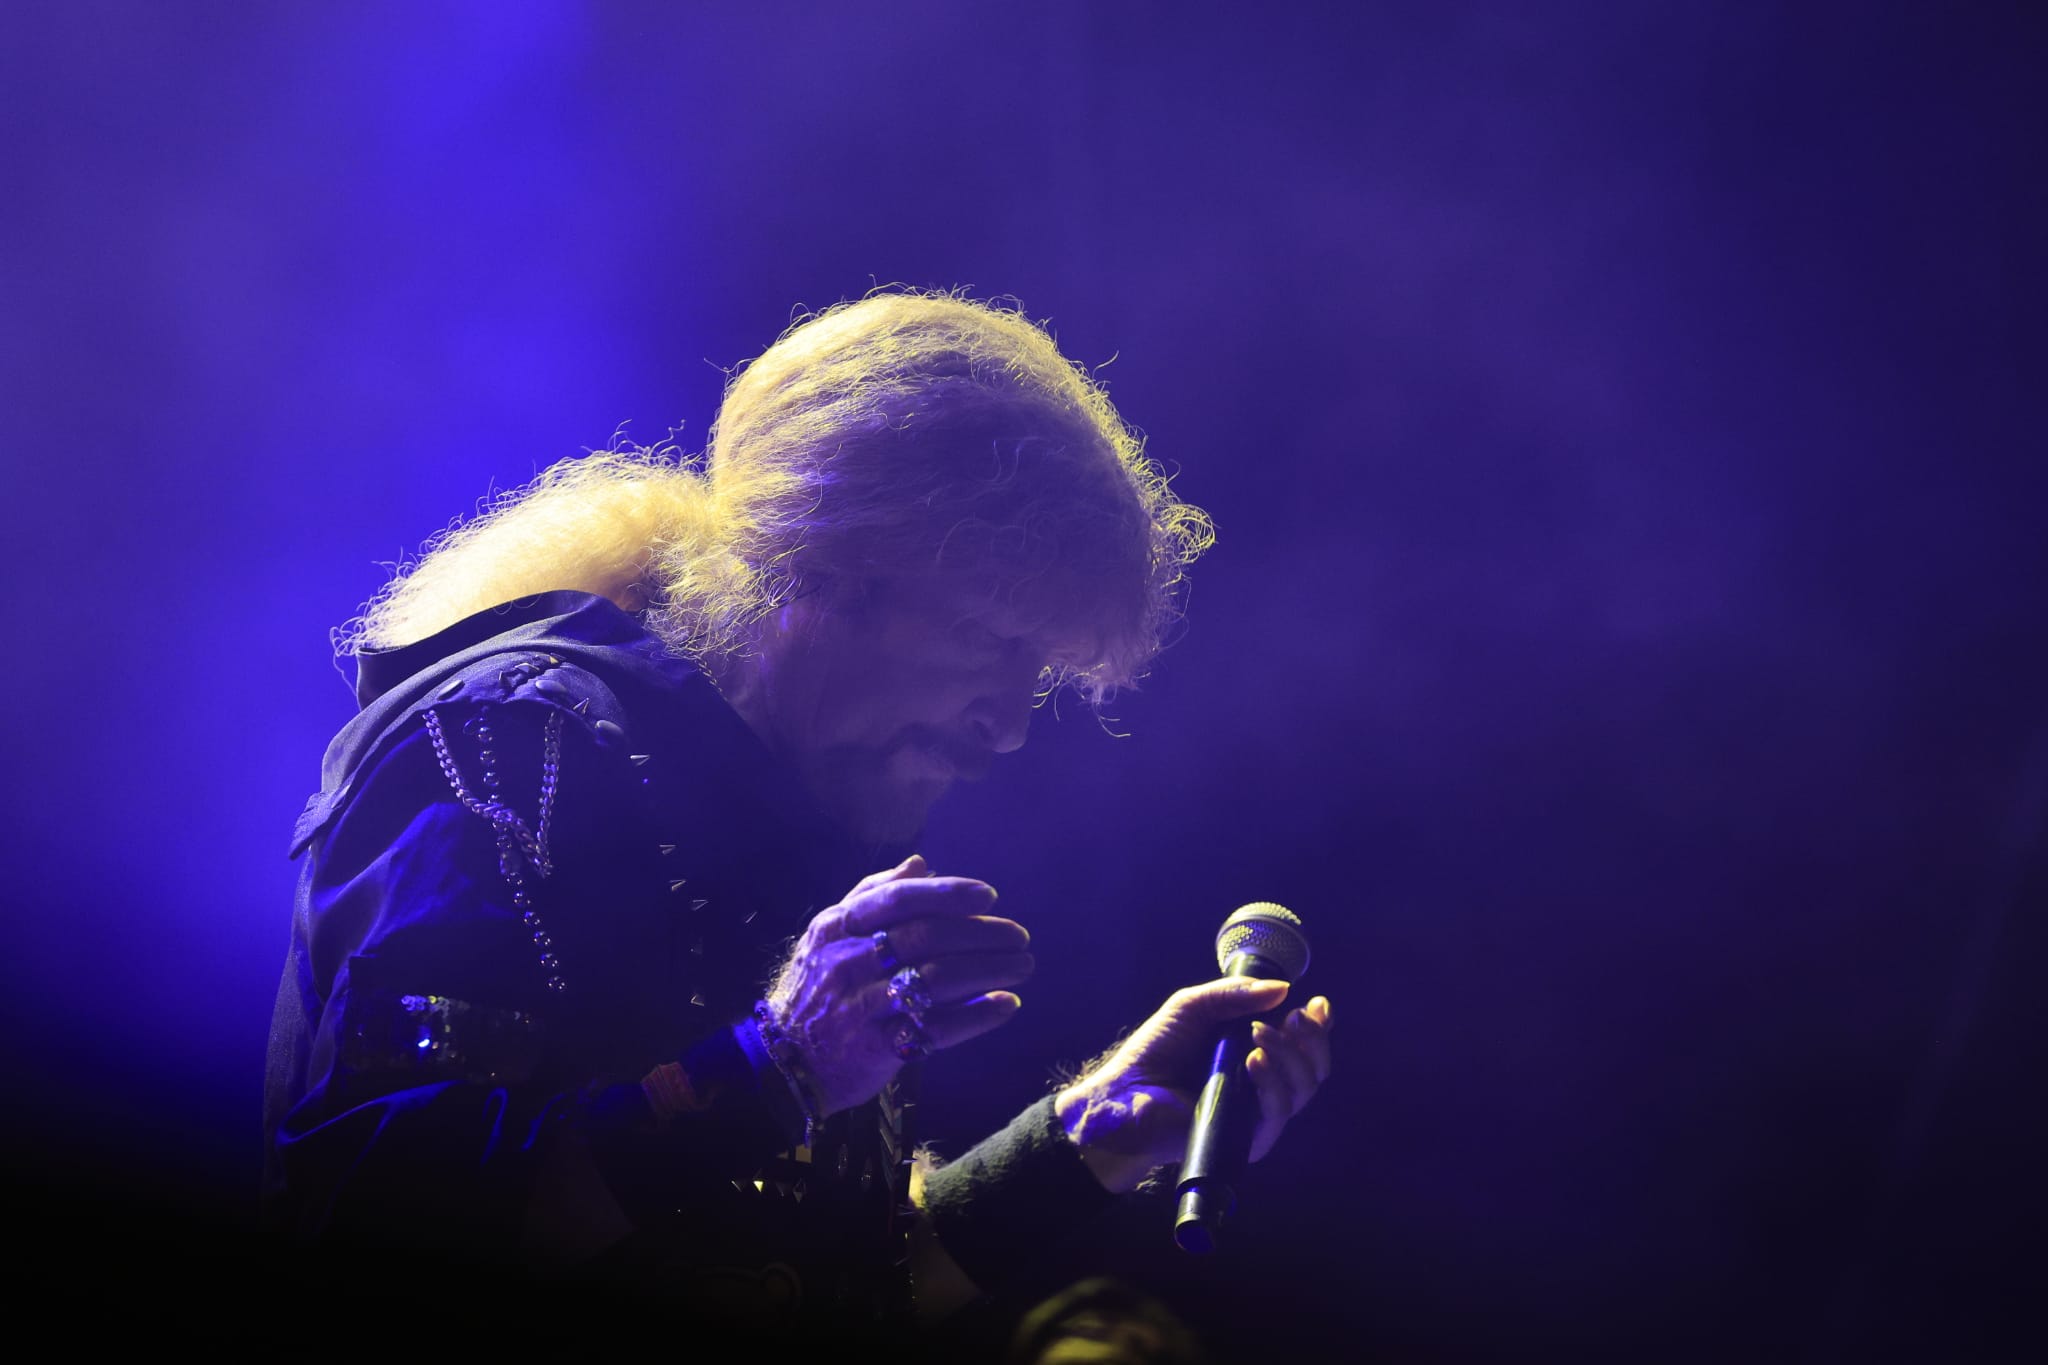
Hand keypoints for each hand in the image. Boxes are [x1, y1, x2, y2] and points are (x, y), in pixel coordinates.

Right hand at [767, 854, 1032, 1116]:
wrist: (782, 1061)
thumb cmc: (817, 987)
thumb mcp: (830, 934)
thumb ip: (874, 894)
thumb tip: (920, 863)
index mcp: (839, 927)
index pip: (897, 899)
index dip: (947, 894)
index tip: (989, 897)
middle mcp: (848, 963)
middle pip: (925, 938)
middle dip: (980, 935)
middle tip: (1020, 937)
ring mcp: (862, 1007)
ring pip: (936, 981)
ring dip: (989, 972)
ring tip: (1023, 967)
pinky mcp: (877, 1049)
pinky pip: (936, 1029)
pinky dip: (977, 1017)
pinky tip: (1007, 1006)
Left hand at [1054, 978, 1333, 1192]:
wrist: (1125, 1093)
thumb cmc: (1156, 1051)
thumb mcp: (1194, 1007)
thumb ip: (1234, 995)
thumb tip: (1282, 988)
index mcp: (1256, 1053)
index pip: (1303, 1044)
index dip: (1319, 1026)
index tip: (1318, 1005)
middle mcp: (1264, 1084)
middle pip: (1314, 1067)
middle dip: (1312, 1039)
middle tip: (1293, 1018)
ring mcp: (1258, 1113)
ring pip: (1303, 1088)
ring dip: (1289, 1055)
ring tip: (1258, 1034)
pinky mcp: (1247, 1138)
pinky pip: (1278, 1113)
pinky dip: (1273, 1084)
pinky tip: (1255, 1061)